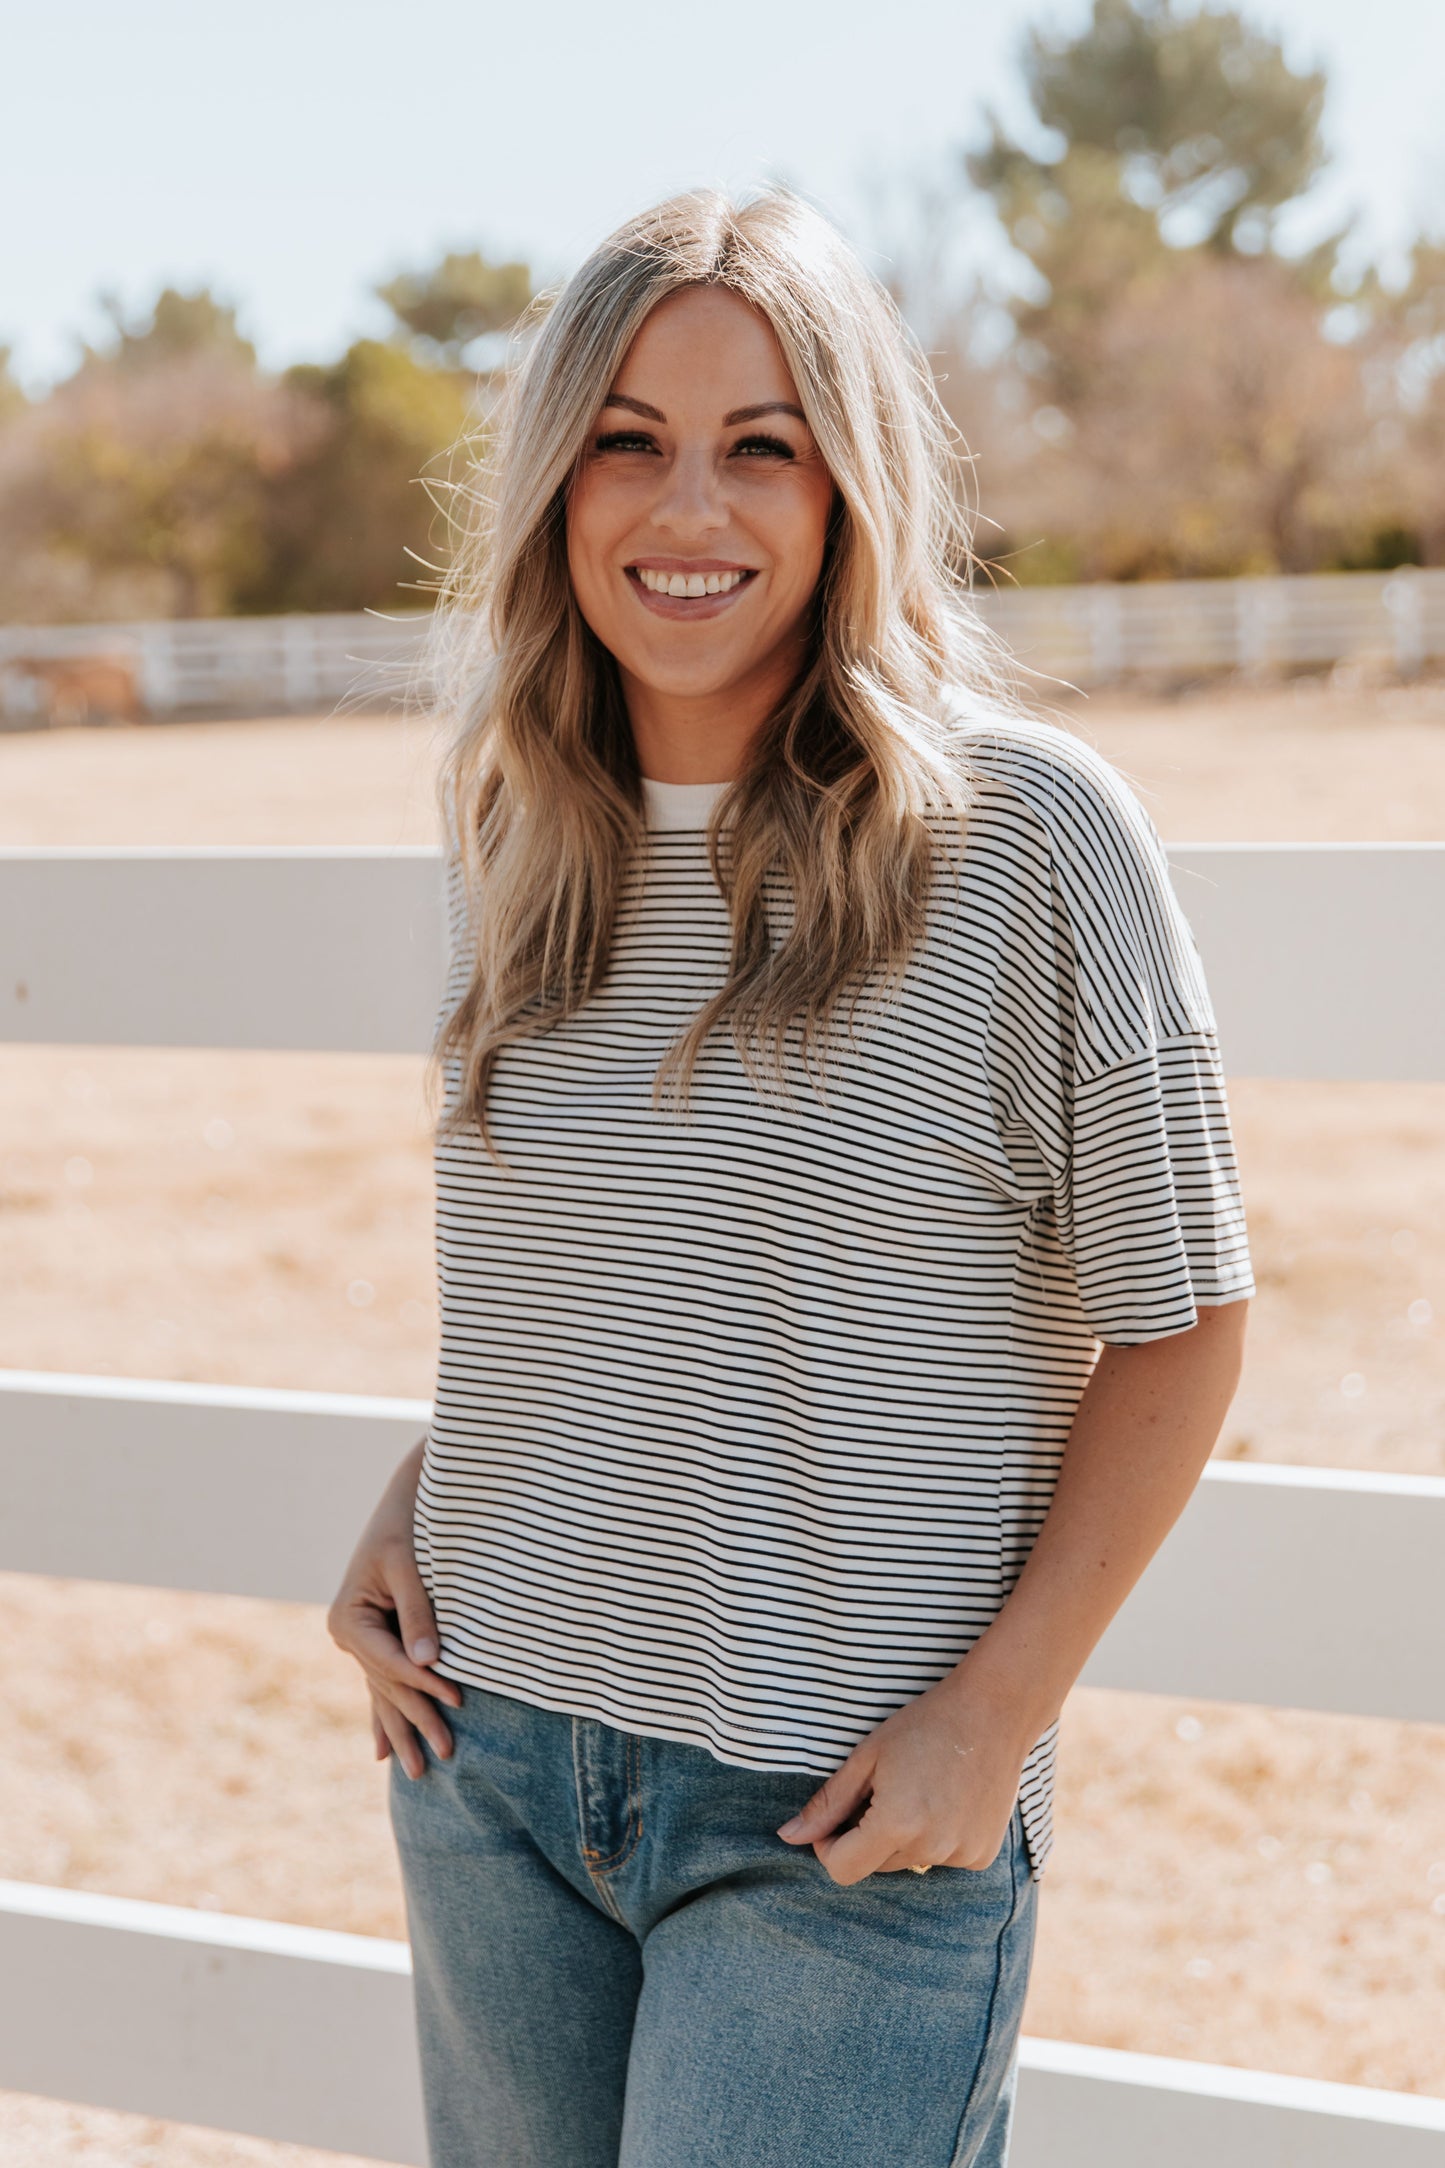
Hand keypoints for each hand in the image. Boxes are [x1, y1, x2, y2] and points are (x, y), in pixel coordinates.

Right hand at [326, 1440, 460, 1779]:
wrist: (406, 1498)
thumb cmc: (409, 1524)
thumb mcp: (409, 1564)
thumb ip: (418, 1613)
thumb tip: (429, 1664)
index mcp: (347, 1619)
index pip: (390, 1662)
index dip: (424, 1683)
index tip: (459, 1699)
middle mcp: (348, 1635)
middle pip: (388, 1686)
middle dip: (418, 1719)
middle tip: (448, 1755)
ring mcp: (360, 1641)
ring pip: (386, 1691)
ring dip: (406, 1728)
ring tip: (422, 1771)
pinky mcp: (378, 1640)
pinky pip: (384, 1683)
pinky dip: (388, 1714)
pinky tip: (384, 1751)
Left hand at [776, 1670, 1032, 1885]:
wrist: (993, 1713)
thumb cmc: (923, 1725)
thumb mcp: (867, 1757)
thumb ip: (827, 1803)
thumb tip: (786, 1837)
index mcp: (896, 1824)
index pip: (841, 1870)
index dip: (828, 1845)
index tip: (838, 1815)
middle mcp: (930, 1848)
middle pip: (874, 1865)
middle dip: (866, 1836)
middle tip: (884, 1790)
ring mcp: (960, 1856)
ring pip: (907, 1862)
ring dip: (902, 1837)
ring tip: (920, 1790)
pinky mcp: (981, 1856)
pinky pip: (940, 1859)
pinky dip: (935, 1838)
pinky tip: (947, 1800)